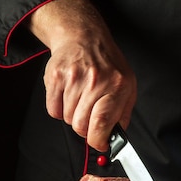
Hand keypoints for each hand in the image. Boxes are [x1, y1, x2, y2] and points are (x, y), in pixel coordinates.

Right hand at [27, 0, 136, 151]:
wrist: (84, 37)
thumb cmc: (107, 65)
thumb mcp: (127, 86)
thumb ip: (123, 114)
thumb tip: (115, 138)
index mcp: (117, 86)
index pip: (102, 123)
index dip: (98, 140)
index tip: (99, 143)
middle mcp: (96, 81)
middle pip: (81, 125)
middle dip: (85, 128)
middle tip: (89, 116)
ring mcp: (74, 78)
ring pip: (67, 119)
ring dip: (73, 115)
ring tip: (80, 99)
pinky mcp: (55, 77)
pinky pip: (53, 110)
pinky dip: (59, 109)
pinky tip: (68, 95)